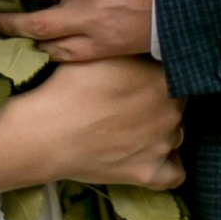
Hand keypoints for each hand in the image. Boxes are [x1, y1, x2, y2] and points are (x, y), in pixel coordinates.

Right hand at [0, 54, 182, 198]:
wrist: (45, 133)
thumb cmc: (69, 87)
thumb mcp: (103, 52)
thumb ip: (131, 50)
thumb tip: (144, 45)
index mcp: (163, 79)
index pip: (172, 73)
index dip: (154, 74)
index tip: (137, 78)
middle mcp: (172, 111)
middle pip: (175, 104)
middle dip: (156, 102)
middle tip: (127, 102)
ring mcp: (163, 145)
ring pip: (174, 134)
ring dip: (159, 131)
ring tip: (129, 129)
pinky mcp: (149, 173)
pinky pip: (175, 173)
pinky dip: (167, 165)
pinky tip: (150, 156)